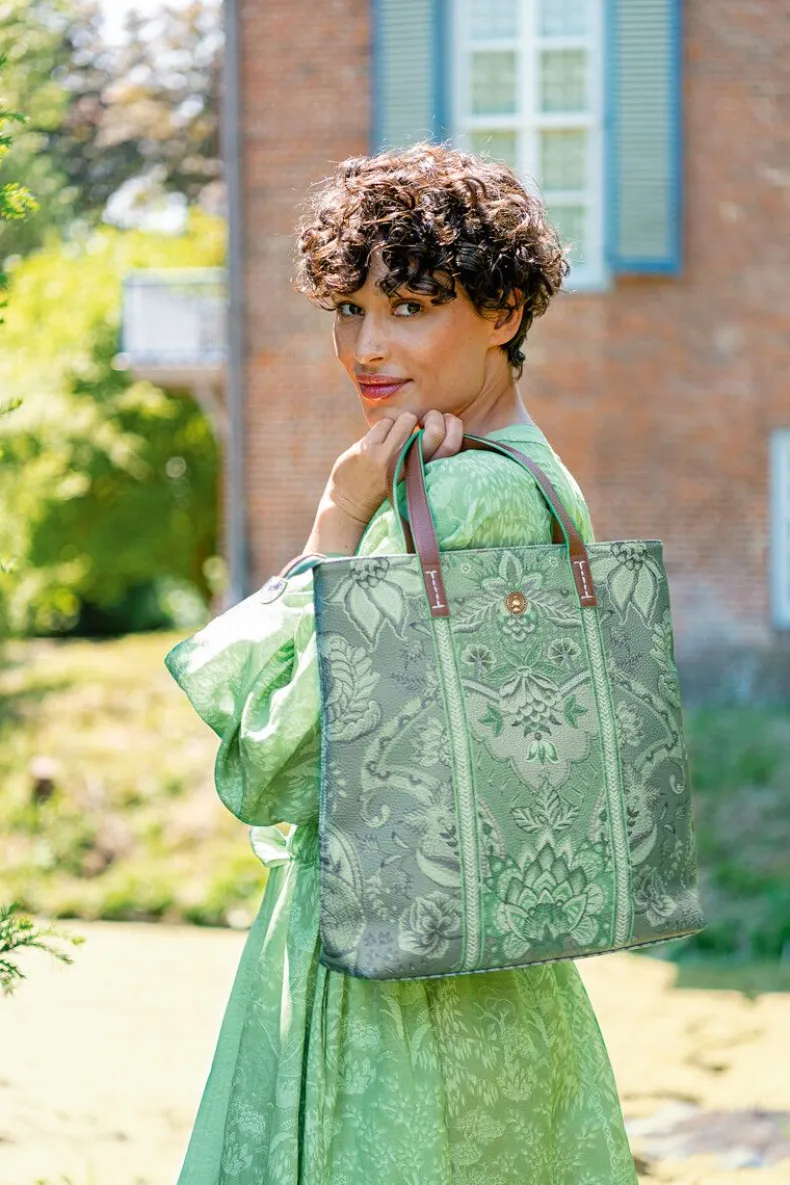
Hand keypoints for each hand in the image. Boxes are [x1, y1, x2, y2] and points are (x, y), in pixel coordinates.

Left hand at [323, 410, 464, 524]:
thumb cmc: (386, 489)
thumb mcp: (411, 479)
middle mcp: (408, 467)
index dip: (454, 427)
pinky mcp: (368, 449)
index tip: (446, 422)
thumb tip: (442, 422)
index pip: (450, 445)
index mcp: (423, 475)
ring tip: (395, 437)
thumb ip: (425, 457)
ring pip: (406, 420)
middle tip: (423, 422)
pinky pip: (385, 423)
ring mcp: (386, 456)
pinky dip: (384, 428)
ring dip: (402, 424)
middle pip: (433, 430)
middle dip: (432, 418)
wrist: (349, 506)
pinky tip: (379, 440)